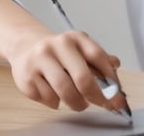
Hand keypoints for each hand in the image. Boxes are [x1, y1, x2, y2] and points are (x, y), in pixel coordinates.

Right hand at [6, 28, 128, 113]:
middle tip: (102, 104)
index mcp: (76, 38)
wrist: (26, 47)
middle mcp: (58, 46)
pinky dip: (56, 103)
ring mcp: (40, 61)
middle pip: (82, 77)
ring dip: (76, 103)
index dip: (111, 78)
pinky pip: (48, 99)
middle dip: (96, 96)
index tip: (117, 95)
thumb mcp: (81, 49)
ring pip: (64, 92)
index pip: (98, 57)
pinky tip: (56, 94)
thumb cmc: (59, 52)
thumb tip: (116, 67)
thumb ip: (100, 60)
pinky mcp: (27, 77)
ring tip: (79, 103)